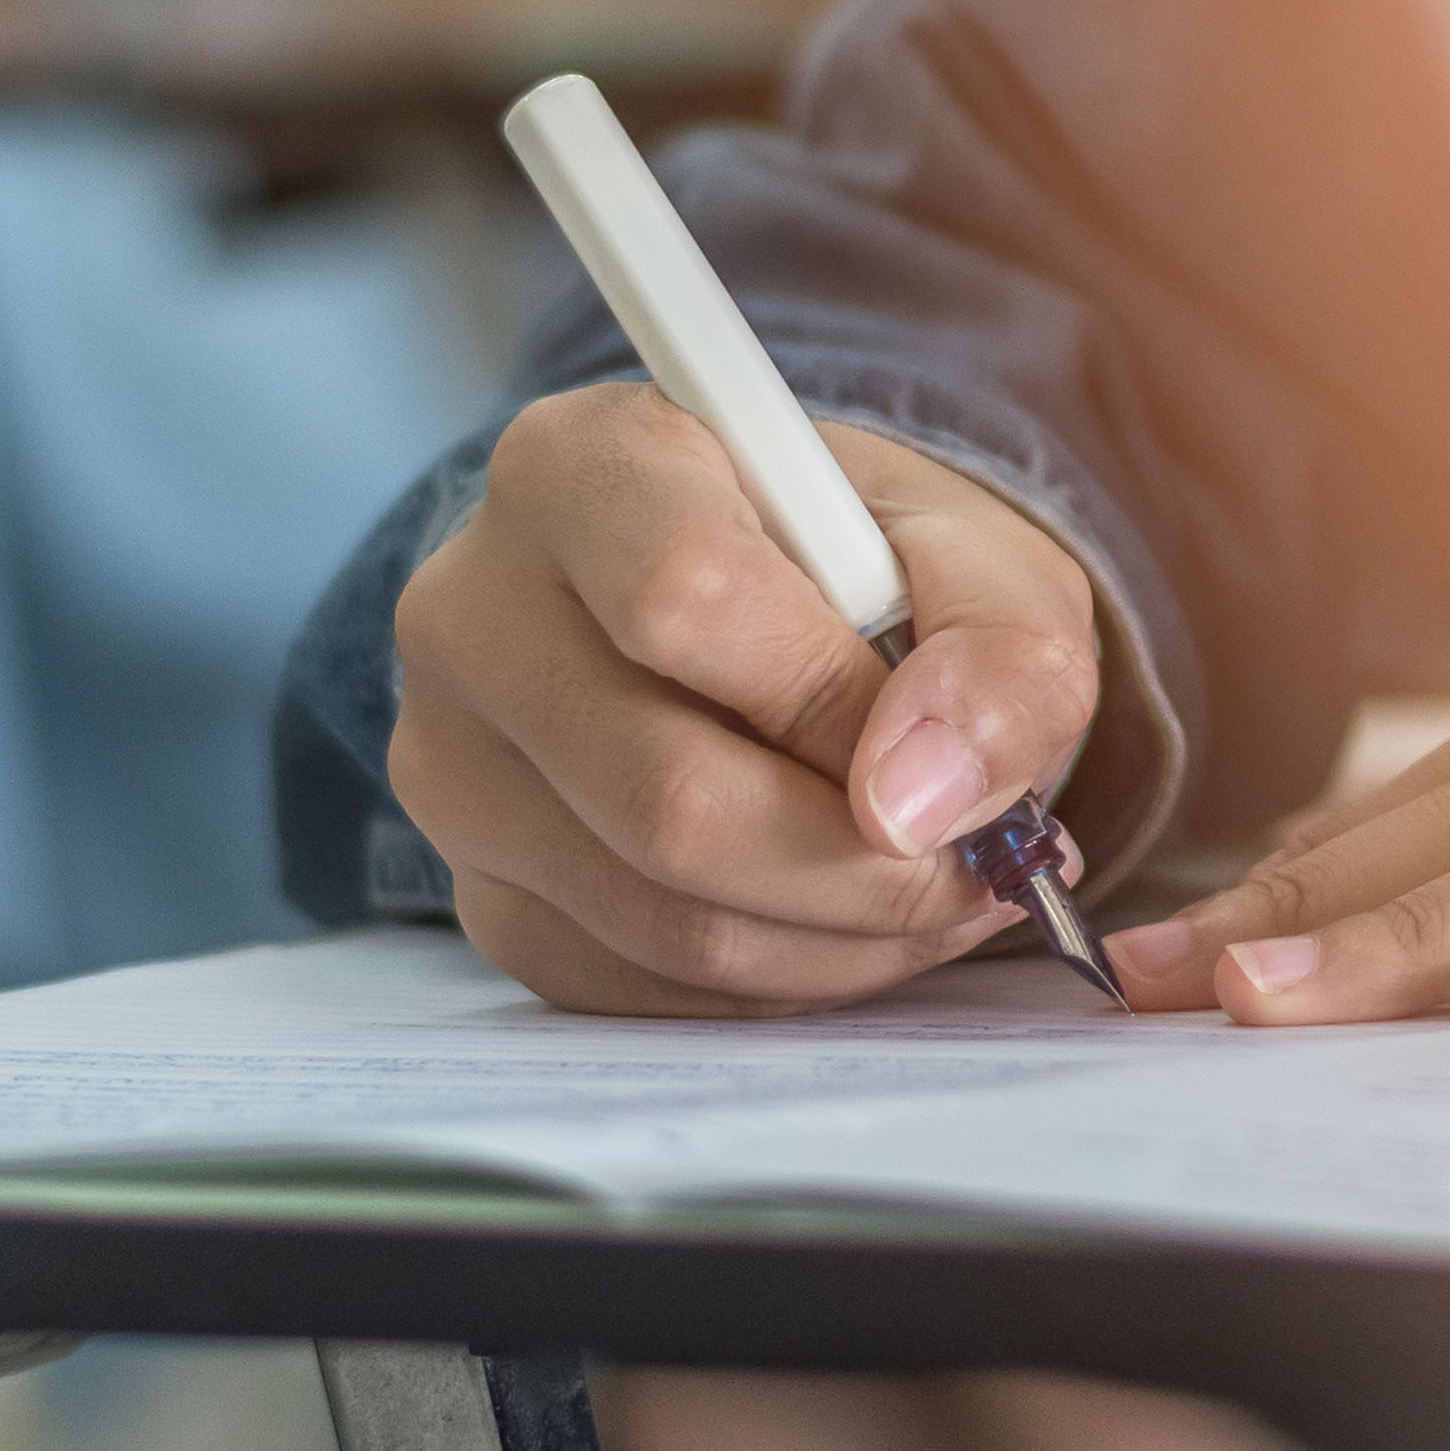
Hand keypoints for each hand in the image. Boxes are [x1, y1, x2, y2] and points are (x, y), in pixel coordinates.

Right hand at [390, 384, 1097, 1015]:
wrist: (774, 624)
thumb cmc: (869, 574)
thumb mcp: (981, 565)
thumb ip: (999, 654)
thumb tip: (920, 802)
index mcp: (582, 465)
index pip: (686, 596)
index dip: (837, 706)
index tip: (946, 752)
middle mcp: (472, 609)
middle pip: (667, 794)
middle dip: (863, 866)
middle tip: (976, 867)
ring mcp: (450, 764)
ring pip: (661, 916)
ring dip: (841, 940)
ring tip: (936, 894)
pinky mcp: (479, 891)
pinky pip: (641, 986)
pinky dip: (778, 979)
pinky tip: (845, 922)